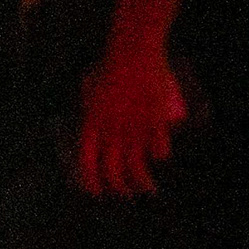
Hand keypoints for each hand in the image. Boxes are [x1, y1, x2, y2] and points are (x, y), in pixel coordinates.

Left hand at [75, 30, 187, 198]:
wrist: (132, 53)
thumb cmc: (109, 66)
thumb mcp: (90, 90)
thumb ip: (93, 109)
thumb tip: (96, 123)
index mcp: (91, 124)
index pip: (87, 162)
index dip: (91, 181)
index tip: (96, 193)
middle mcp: (111, 131)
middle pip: (113, 170)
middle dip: (119, 188)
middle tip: (126, 195)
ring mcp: (133, 128)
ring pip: (137, 167)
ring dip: (142, 183)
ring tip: (148, 190)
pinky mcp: (155, 122)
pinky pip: (159, 148)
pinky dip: (160, 156)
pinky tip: (161, 158)